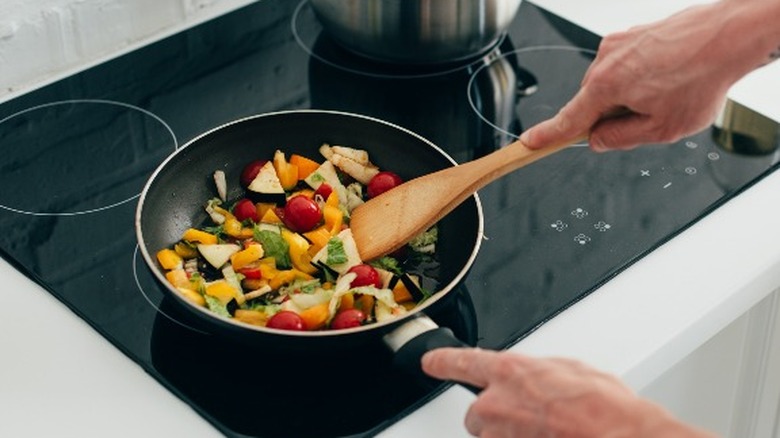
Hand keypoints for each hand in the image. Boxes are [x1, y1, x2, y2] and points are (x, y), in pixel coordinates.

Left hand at [422, 348, 713, 437]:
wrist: (623, 437)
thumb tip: (537, 378)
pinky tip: (549, 437)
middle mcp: (498, 404)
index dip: (443, 362)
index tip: (430, 362)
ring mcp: (502, 436)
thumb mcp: (572, 370)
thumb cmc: (606, 408)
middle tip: (527, 421)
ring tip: (547, 433)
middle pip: (476, 414)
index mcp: (512, 372)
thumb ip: (540, 373)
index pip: (462, 362)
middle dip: (495, 419)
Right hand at [519, 0, 779, 151]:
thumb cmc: (701, 78)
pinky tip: (669, 77)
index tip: (529, 143)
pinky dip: (642, 76)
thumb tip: (599, 140)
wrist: (730, 36)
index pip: (568, 119)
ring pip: (611, 83)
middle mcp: (605, 60)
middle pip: (593, 102)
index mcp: (605, 86)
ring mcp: (618, 43)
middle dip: (613, 115)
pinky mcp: (632, 34)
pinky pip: (625, 64)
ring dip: (630, 94)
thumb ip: (620, 138)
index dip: (547, 136)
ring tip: (667, 92)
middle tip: (650, 116)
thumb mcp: (661, 129)